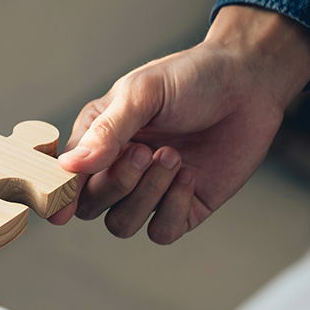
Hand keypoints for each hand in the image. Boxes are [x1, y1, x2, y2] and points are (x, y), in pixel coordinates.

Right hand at [49, 6, 309, 243]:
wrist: (248, 82)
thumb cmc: (190, 77)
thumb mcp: (142, 93)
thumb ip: (107, 131)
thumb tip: (69, 166)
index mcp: (96, 140)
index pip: (65, 179)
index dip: (61, 193)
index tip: (61, 199)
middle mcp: (118, 170)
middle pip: (90, 207)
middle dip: (116, 184)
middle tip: (144, 151)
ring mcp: (150, 191)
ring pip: (122, 224)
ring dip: (146, 195)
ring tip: (172, 156)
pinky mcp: (185, 206)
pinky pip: (162, 232)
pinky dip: (172, 207)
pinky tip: (189, 174)